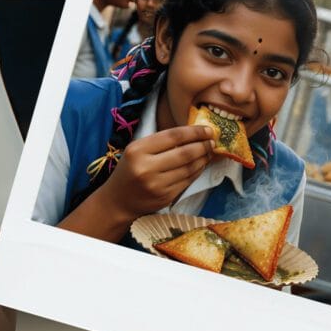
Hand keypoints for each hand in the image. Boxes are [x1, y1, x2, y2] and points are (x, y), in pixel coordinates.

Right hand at [91, 123, 213, 219]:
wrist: (118, 201)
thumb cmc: (129, 171)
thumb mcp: (136, 151)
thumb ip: (160, 143)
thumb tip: (191, 134)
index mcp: (137, 150)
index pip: (172, 136)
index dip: (193, 132)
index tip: (207, 129)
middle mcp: (146, 167)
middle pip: (184, 153)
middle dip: (203, 145)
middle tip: (212, 140)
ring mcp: (157, 184)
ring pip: (189, 168)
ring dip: (203, 158)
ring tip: (210, 151)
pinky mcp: (166, 197)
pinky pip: (188, 180)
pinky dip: (198, 170)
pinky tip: (201, 164)